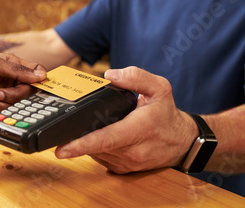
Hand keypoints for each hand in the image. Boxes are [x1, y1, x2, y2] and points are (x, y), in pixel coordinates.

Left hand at [0, 53, 45, 122]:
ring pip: (17, 105)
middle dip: (14, 94)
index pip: (34, 72)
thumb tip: (42, 75)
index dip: (38, 79)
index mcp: (8, 66)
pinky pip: (5, 115)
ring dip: (0, 103)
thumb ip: (16, 69)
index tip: (38, 85)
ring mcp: (1, 97)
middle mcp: (7, 81)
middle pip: (28, 92)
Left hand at [54, 66, 197, 173]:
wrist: (183, 141)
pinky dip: (94, 148)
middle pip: (95, 147)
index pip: (106, 139)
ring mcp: (128, 163)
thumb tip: (110, 75)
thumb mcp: (159, 87)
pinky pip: (101, 158)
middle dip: (76, 139)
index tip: (62, 148)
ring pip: (96, 153)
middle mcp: (133, 151)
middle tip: (61, 131)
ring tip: (80, 129)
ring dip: (85, 143)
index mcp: (140, 129)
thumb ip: (136, 77)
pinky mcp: (124, 169)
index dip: (82, 144)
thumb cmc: (168, 114)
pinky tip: (93, 136)